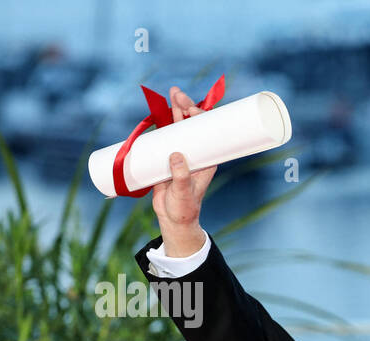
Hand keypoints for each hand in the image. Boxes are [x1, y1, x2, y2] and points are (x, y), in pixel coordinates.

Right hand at [150, 86, 217, 256]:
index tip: (192, 110)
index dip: (202, 118)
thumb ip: (181, 176)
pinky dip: (163, 123)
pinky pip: (166, 135)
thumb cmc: (184, 207)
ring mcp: (181, 153)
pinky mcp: (167, 156)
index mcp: (207, 159)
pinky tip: (161, 111)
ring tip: (172, 93)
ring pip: (180, 127)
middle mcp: (196, 153)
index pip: (208, 133)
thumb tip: (175, 154)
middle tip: (177, 93)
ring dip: (176, 110)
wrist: (172, 218)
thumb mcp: (183, 193)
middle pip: (193, 125)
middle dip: (187, 107)